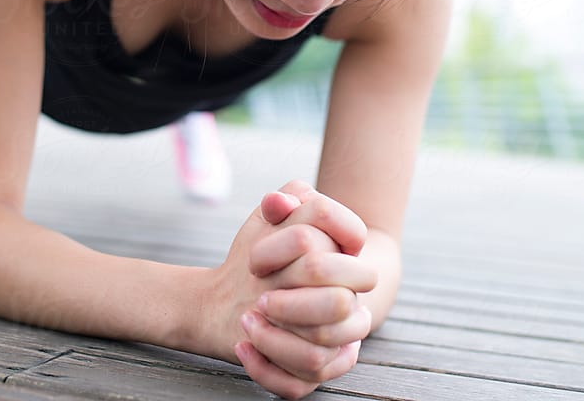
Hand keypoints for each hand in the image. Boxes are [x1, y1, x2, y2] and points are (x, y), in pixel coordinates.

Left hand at [236, 181, 376, 398]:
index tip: (258, 256)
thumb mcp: (267, 221)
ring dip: (274, 338)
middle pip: (337, 304)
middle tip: (258, 296)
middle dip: (292, 301)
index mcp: (348, 265)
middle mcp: (350, 307)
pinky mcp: (312, 376)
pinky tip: (243, 347)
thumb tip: (278, 202)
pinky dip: (264, 368)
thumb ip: (281, 202)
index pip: (349, 251)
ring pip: (318, 353)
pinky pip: (298, 385)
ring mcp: (336, 345)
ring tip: (247, 321)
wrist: (232, 295)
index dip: (301, 247)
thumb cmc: (261, 253)